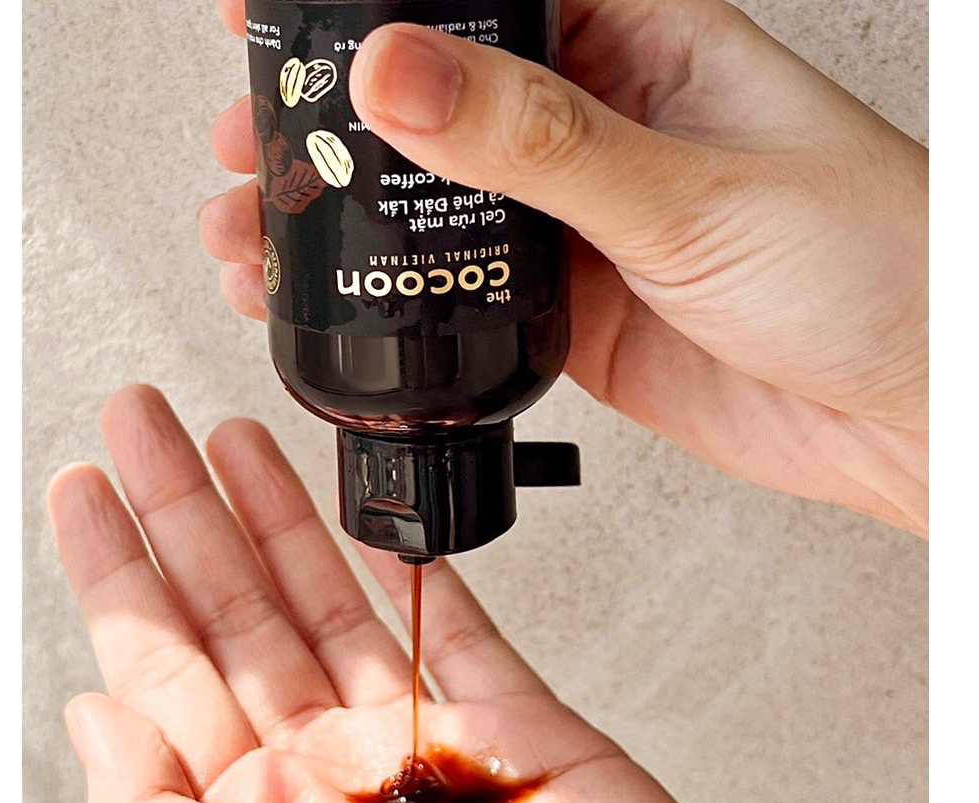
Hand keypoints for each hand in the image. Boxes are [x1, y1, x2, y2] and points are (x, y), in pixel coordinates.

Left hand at [50, 384, 824, 802]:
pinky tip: (367, 515)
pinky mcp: (522, 723)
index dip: (121, 570)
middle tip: (143, 419)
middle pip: (238, 612)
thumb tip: (91, 719)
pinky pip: (452, 622)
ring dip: (281, 515)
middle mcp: (334, 783)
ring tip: (237, 436)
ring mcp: (427, 746)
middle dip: (186, 510)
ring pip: (334, 599)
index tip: (89, 487)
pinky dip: (410, 566)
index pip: (162, 666)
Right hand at [202, 0, 926, 536]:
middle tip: (254, 140)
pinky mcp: (576, 312)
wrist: (900, 410)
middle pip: (437, 102)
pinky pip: (466, 296)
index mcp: (641, 46)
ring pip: (437, 207)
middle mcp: (601, 130)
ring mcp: (580, 227)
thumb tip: (401, 74)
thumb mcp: (685, 185)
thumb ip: (535, 137)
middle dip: (334, 118)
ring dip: (348, 217)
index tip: (280, 6)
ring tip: (262, 231)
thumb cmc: (864, 269)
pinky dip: (398, 300)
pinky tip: (345, 304)